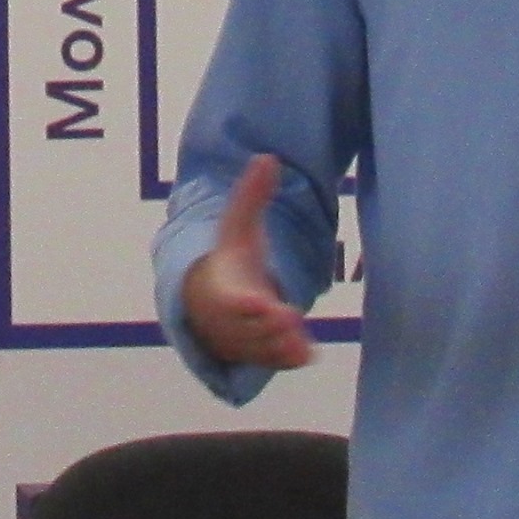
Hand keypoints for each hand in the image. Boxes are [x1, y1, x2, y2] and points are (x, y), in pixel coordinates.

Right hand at [181, 154, 318, 370]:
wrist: (210, 300)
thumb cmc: (231, 260)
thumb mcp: (239, 227)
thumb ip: (252, 197)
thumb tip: (266, 156)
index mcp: (223, 288)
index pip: (232, 300)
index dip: (245, 303)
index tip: (258, 301)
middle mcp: (231, 320)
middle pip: (249, 329)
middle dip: (267, 326)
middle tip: (289, 318)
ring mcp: (244, 340)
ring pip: (262, 350)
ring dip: (280, 347)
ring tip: (301, 344)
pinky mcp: (259, 353)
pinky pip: (273, 362)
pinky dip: (287, 360)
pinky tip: (308, 354)